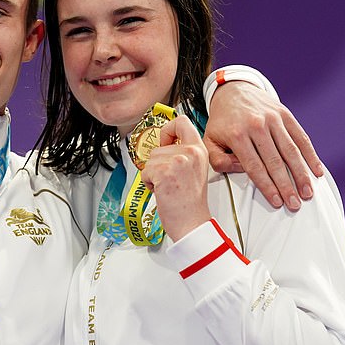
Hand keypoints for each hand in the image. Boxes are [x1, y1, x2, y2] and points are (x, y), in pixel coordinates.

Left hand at [141, 116, 211, 241]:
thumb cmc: (190, 202)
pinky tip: (162, 191)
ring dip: (153, 175)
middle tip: (170, 179)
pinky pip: (146, 172)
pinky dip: (149, 183)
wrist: (191, 223)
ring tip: (168, 186)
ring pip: (150, 160)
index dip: (167, 130)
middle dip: (157, 164)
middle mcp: (190, 152)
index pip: (181, 121)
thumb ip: (183, 153)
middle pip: (159, 146)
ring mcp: (178, 161)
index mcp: (199, 150)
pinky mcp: (164, 172)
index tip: (165, 142)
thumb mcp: (194, 169)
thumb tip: (164, 142)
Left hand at [202, 81, 323, 210]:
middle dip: (287, 186)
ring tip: (308, 192)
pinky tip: (317, 170)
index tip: (277, 202)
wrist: (233, 91)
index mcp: (237, 134)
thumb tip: (239, 170)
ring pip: (291, 150)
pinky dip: (310, 155)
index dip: (267, 186)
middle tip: (295, 204)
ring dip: (301, 173)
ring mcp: (273, 118)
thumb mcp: (208, 140)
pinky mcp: (285, 114)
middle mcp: (257, 125)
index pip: (254, 166)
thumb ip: (218, 160)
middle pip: (275, 161)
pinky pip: (301, 137)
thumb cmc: (222, 122)